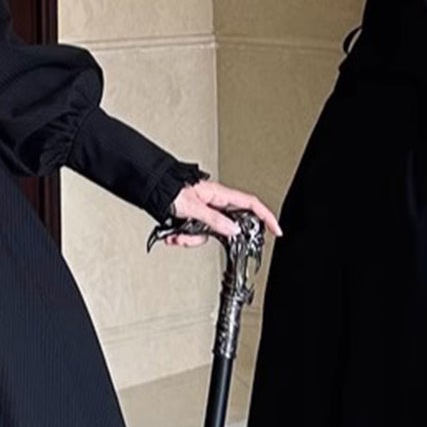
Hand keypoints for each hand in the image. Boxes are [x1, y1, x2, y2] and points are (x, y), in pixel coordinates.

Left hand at [158, 179, 282, 247]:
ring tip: (177, 235)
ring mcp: (204, 211)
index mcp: (219, 194)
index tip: (275, 230)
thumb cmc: (170, 189)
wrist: (151, 188)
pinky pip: (196, 234)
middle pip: (227, 225)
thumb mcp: (193, 207)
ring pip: (209, 233)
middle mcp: (214, 202)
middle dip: (211, 237)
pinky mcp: (193, 218)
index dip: (266, 216)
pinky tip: (172, 235)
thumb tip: (233, 230)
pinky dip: (183, 237)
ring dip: (191, 238)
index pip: (251, 204)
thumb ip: (214, 220)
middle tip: (196, 237)